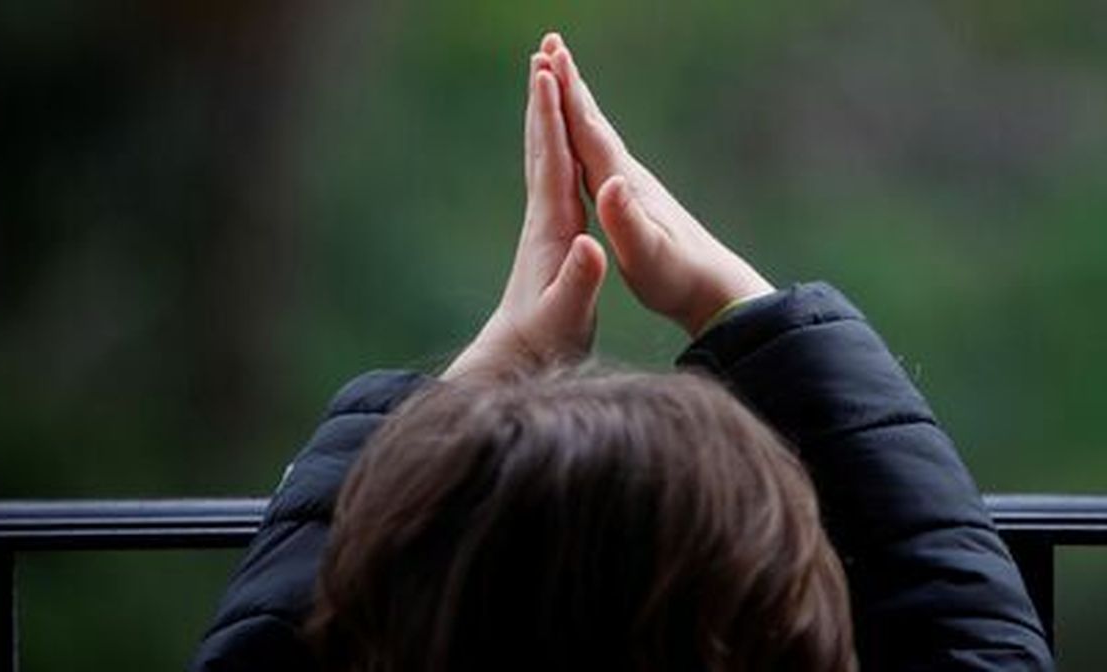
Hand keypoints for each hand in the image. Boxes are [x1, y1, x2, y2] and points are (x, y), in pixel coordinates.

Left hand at [443, 40, 607, 378]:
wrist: (517, 362)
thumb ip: (579, 281)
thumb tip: (589, 247)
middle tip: (545, 51)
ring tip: (547, 79)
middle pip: (542, 146)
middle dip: (544, 99)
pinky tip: (558, 141)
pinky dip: (554, 147)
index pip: (552, 161)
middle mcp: (541, 220)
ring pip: (543, 157)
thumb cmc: (546, 341)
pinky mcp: (548, 238)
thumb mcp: (568, 315)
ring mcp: (542, 227)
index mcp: (551, 230)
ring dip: (546, 116)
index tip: (550, 74)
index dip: (551, 117)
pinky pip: (551, 177)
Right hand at [546, 36, 773, 335]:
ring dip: (578, 103)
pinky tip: (584, 134)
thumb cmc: (677, 277)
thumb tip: (611, 184)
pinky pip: (601, 154)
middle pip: (592, 121)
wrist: (713, 288)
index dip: (567, 96)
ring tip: (563, 75)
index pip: (588, 132)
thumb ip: (626, 221)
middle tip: (550, 44)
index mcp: (623, 185)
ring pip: (597, 134)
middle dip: (570, 83)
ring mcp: (633, 185)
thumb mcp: (647, 255)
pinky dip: (586, 133)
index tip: (549, 58)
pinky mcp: (635, 197)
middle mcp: (628, 176)